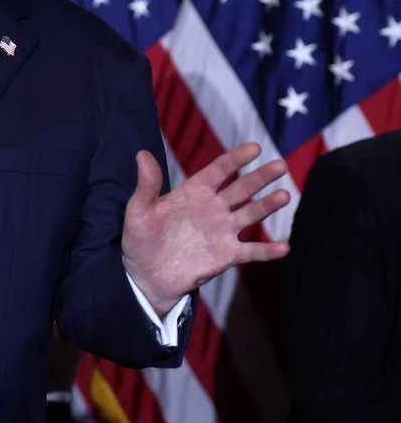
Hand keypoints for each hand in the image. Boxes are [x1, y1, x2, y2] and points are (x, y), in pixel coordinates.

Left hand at [122, 143, 289, 316]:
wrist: (146, 274)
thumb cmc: (140, 238)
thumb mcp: (139, 210)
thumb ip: (147, 185)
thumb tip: (141, 153)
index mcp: (193, 192)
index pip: (219, 171)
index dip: (236, 159)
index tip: (255, 148)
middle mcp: (213, 208)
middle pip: (241, 188)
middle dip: (260, 177)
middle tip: (280, 165)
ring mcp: (222, 231)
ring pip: (251, 214)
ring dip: (268, 206)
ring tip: (285, 195)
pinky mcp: (226, 255)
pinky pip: (251, 251)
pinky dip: (267, 250)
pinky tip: (284, 247)